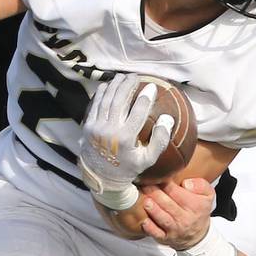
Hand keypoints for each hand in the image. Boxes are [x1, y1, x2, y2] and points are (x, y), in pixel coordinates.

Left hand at [78, 74, 173, 207]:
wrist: (102, 178)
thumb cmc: (128, 168)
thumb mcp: (148, 159)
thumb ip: (159, 140)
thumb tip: (167, 119)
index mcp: (126, 139)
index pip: (138, 112)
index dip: (146, 97)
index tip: (152, 87)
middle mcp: (110, 131)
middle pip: (120, 101)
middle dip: (128, 85)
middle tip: (135, 77)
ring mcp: (96, 127)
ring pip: (106, 100)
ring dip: (115, 86)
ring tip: (122, 77)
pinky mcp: (88, 126)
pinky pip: (95, 105)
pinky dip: (101, 93)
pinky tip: (108, 85)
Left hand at [141, 178, 216, 248]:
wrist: (197, 233)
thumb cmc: (198, 210)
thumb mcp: (208, 195)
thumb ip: (201, 185)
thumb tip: (186, 183)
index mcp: (195, 205)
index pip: (178, 192)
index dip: (165, 183)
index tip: (156, 175)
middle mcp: (185, 218)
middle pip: (168, 204)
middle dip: (154, 193)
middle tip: (144, 183)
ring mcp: (175, 229)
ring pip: (162, 218)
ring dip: (153, 209)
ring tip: (145, 201)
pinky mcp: (165, 238)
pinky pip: (157, 234)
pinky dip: (150, 228)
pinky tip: (144, 220)